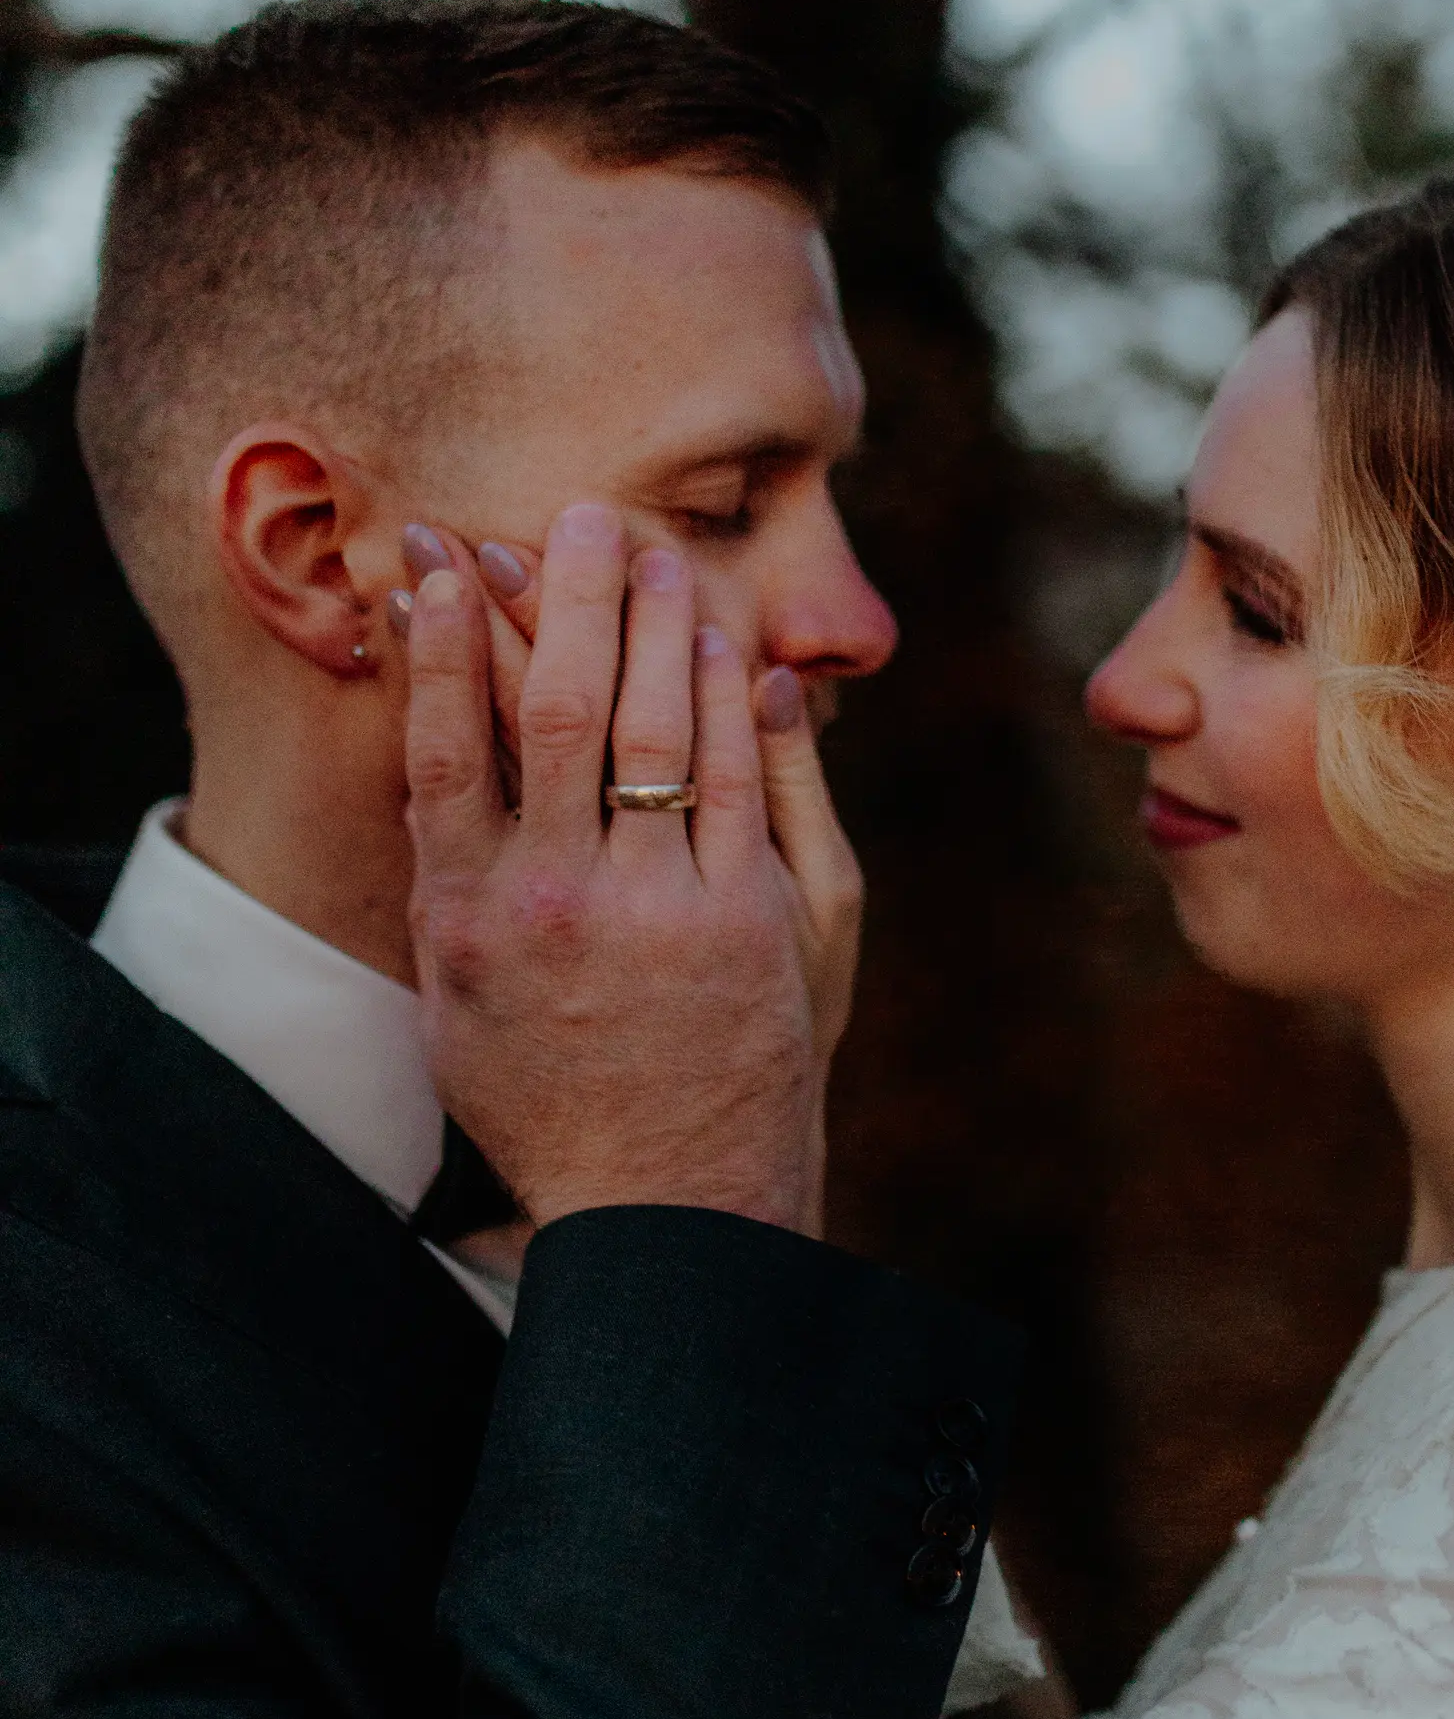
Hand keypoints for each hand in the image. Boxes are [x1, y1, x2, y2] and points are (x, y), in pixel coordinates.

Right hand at [403, 504, 822, 1234]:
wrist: (667, 1202)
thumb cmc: (550, 1102)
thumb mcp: (456, 1006)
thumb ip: (449, 886)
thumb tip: (438, 762)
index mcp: (470, 919)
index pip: (443, 748)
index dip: (438, 643)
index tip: (439, 560)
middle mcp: (555, 902)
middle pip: (552, 709)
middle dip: (564, 597)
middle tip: (576, 515)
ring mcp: (657, 906)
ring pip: (651, 727)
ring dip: (655, 625)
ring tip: (656, 552)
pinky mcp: (749, 917)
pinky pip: (740, 779)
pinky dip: (731, 700)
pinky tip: (725, 646)